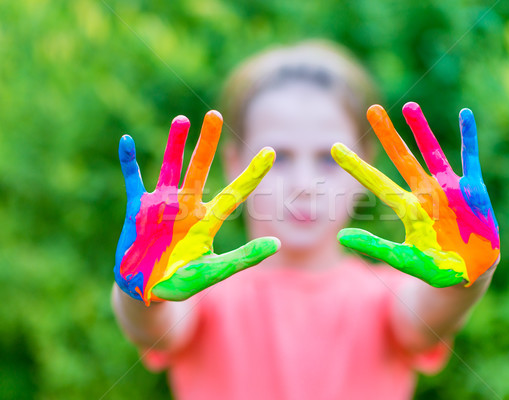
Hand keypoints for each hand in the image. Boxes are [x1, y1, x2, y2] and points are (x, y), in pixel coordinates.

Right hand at [114, 111, 278, 304]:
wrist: (146, 293)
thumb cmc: (181, 283)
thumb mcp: (214, 272)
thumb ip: (243, 258)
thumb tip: (277, 244)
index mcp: (206, 221)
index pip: (235, 193)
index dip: (252, 173)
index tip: (271, 151)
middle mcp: (186, 207)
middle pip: (199, 168)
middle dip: (207, 143)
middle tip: (215, 114)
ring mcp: (161, 206)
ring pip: (170, 168)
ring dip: (174, 144)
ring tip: (182, 120)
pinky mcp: (138, 210)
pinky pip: (133, 181)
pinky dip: (129, 162)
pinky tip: (126, 141)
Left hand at [331, 102, 498, 286]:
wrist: (470, 275)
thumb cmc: (436, 268)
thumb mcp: (403, 259)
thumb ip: (374, 246)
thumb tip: (340, 236)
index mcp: (408, 209)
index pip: (376, 182)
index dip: (356, 166)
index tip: (335, 147)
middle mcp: (425, 193)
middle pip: (402, 158)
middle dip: (388, 134)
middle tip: (372, 109)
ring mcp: (448, 189)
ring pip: (432, 152)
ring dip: (421, 129)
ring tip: (408, 106)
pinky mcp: (472, 191)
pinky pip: (470, 158)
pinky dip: (468, 136)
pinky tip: (465, 114)